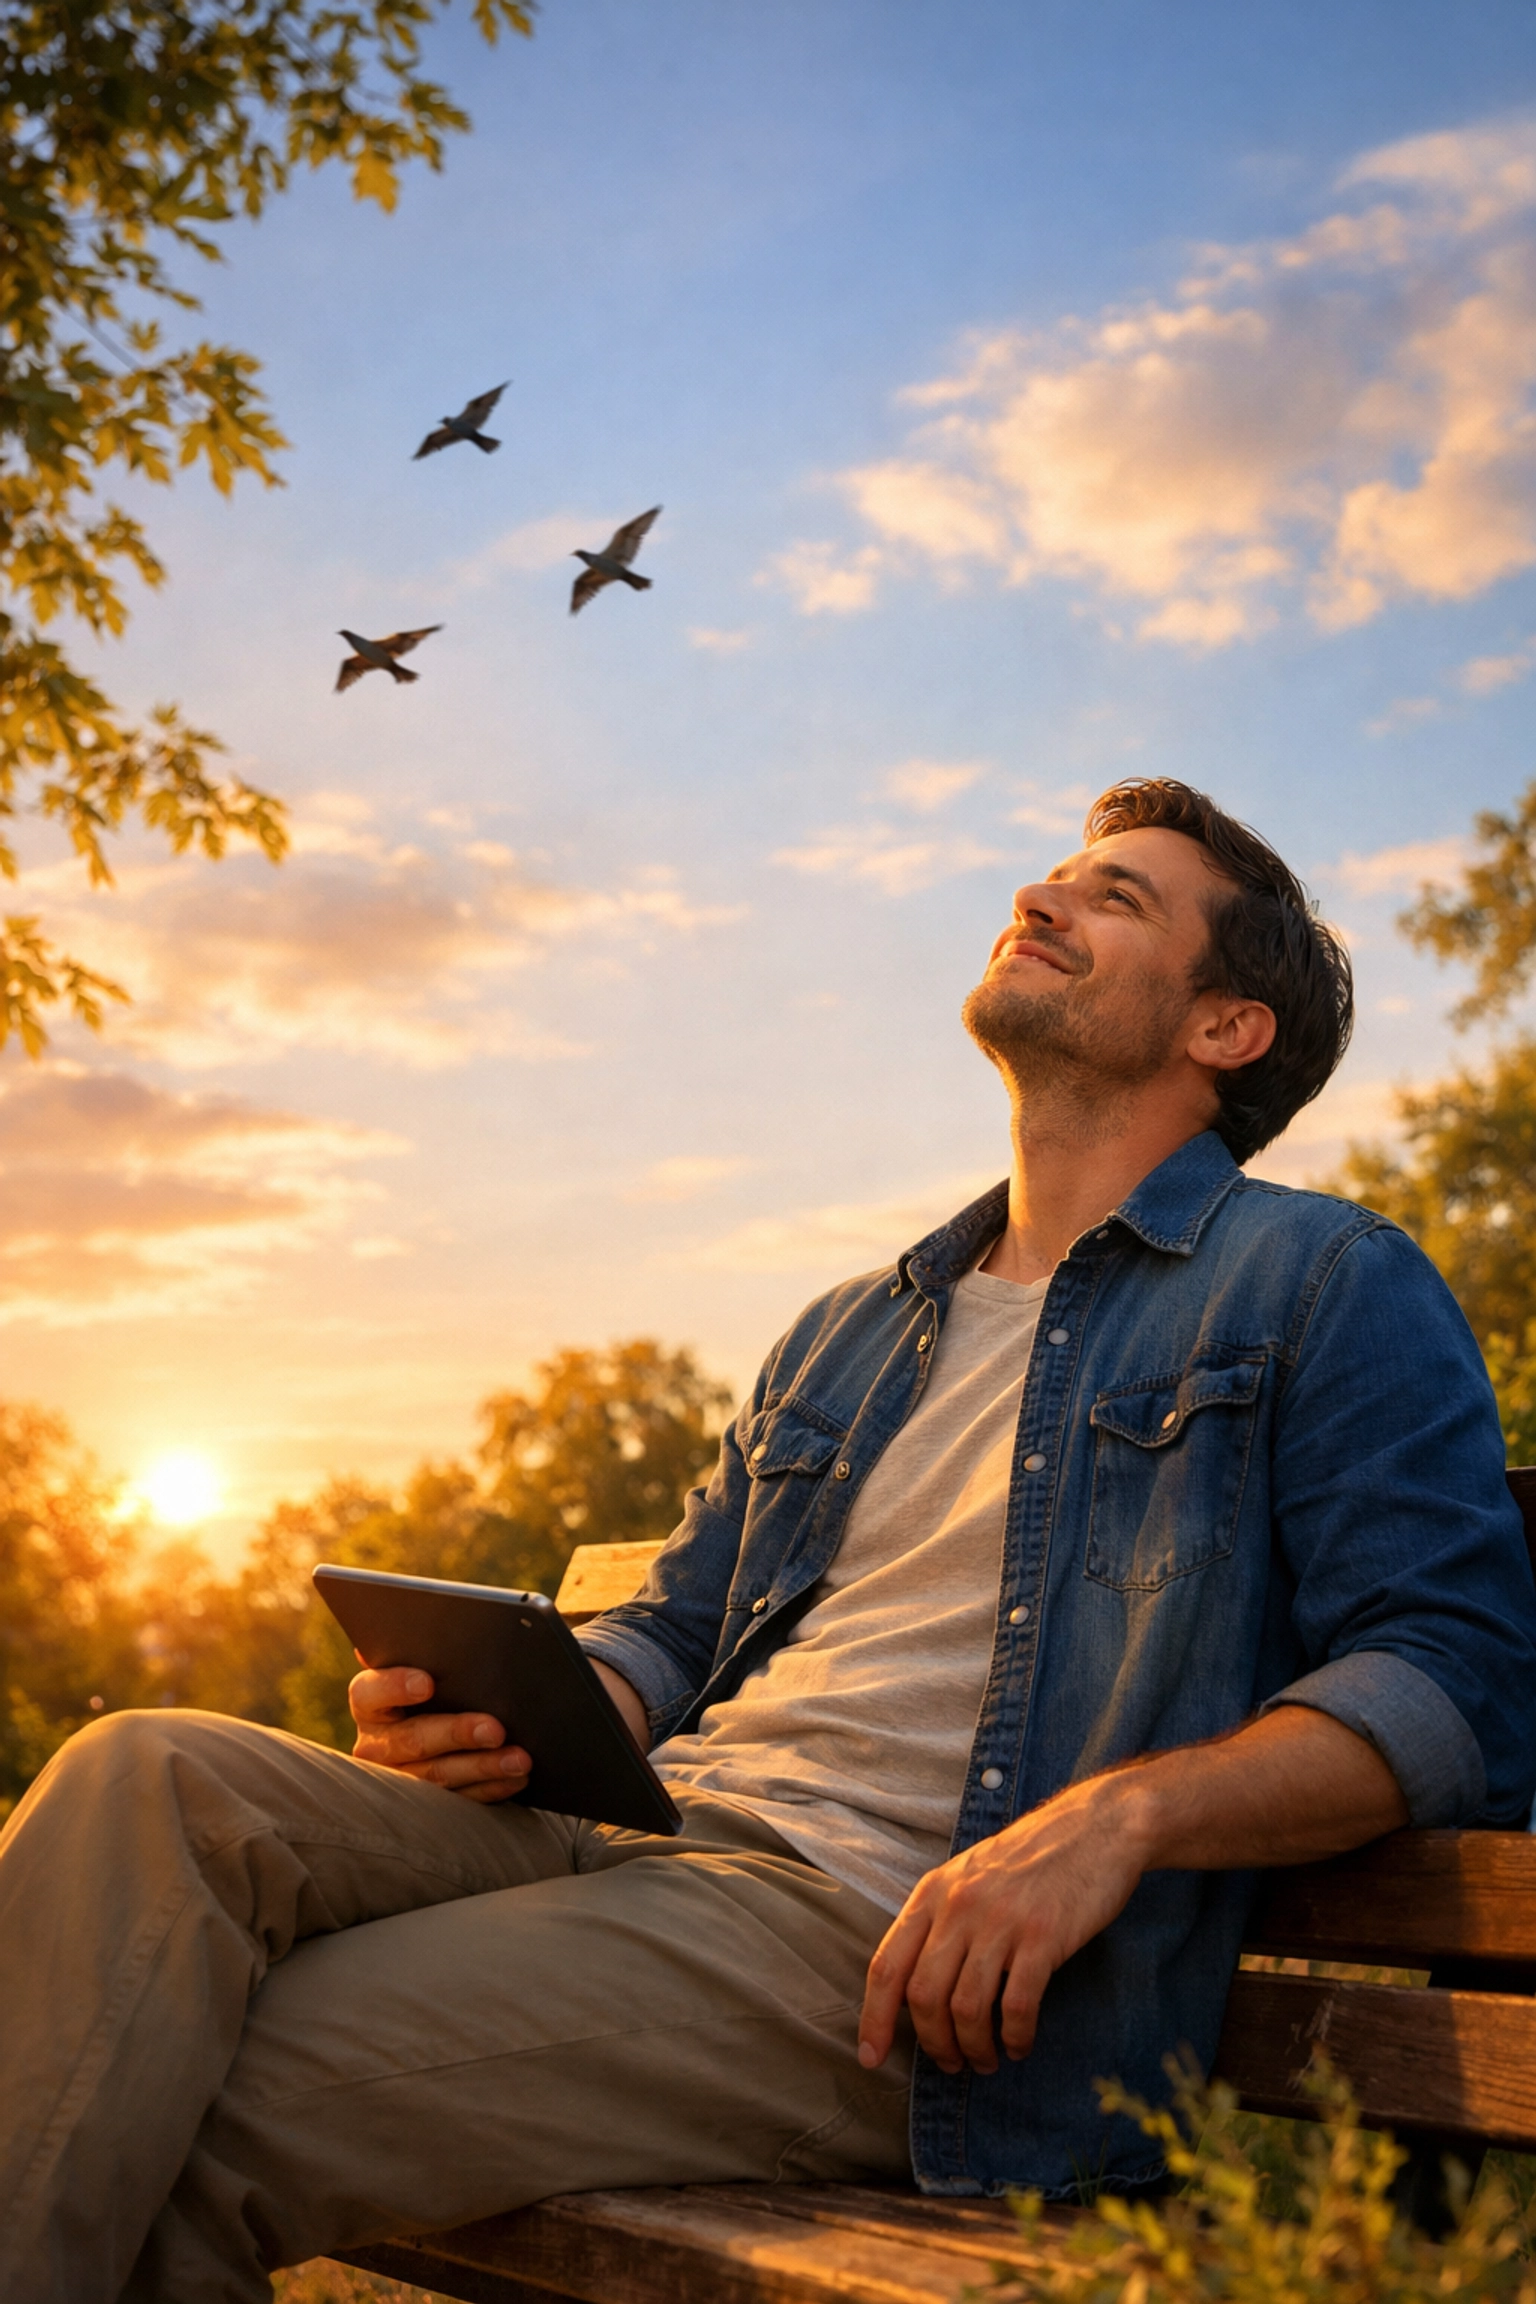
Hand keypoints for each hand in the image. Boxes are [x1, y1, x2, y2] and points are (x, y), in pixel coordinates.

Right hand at [349, 1664, 531, 1803]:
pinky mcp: (427, 1805)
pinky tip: (516, 1777)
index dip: (394, 1686)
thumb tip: (430, 1629)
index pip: (368, 1693)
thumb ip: (425, 1651)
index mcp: (370, 1702)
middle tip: (495, 1728)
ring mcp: (399, 1778)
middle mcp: (376, 1744)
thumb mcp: (428, 1666)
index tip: (427, 1682)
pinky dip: (491, 1788)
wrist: (445, 1717)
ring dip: (483, 1767)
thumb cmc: (439, 1683)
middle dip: (456, 1733)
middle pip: (411, 1740)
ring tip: (520, 1758)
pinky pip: (458, 1800)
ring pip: (437, 1777)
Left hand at [858, 1772, 1146, 2076]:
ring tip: (986, 2061)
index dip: (874, 2018)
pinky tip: (1019, 2045)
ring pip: (966, 2008)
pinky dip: (1014, 2038)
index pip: (887, 1965)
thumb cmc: (1029, 1859)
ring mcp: (1001, 1921)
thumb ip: (939, 1921)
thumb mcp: (968, 1875)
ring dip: (973, 2048)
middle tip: (950, 2064)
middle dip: (933, 2043)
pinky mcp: (1043, 1937)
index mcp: (933, 1893)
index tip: (870, 2057)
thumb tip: (915, 1988)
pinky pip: (1017, 2006)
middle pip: (923, 1996)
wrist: (1094, 1827)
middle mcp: (959, 1906)